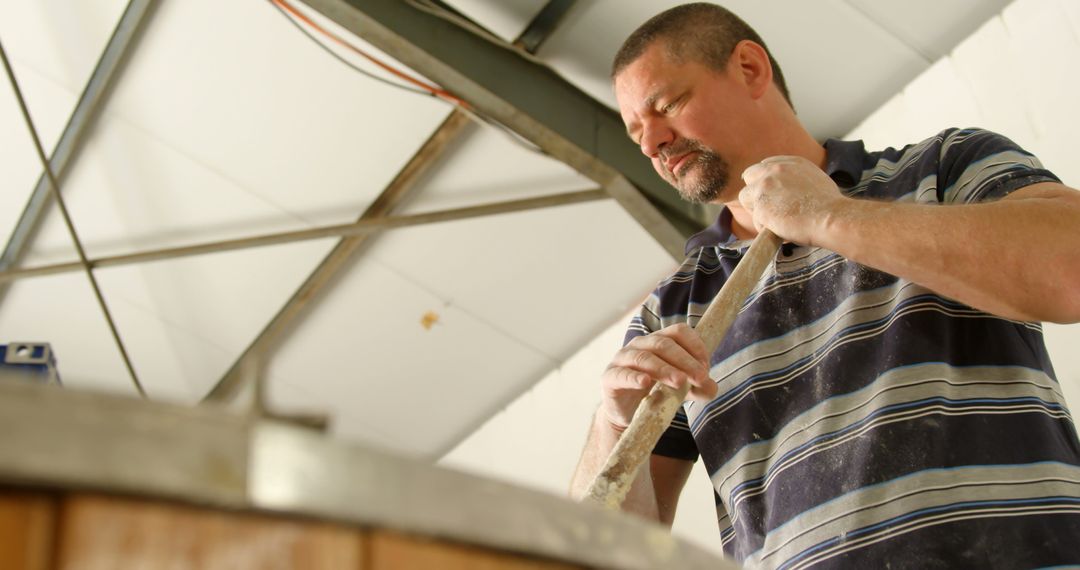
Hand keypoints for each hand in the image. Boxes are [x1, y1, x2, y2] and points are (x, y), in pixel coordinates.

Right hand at [599, 323, 716, 430]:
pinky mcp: (610, 377)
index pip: (678, 331)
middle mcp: (639, 345)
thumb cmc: (656, 394)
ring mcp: (622, 359)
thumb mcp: (682, 391)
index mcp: (658, 341)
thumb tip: (712, 387)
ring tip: (680, 382)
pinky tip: (645, 383)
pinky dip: (634, 377)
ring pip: (644, 357)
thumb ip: (698, 388)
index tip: (706, 367)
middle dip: (684, 361)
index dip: (695, 346)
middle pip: (663, 344)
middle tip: (700, 377)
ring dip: (664, 369)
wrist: (628, 414)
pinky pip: (622, 374)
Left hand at [738, 156, 848, 245]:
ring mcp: (765, 187)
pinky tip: (781, 230)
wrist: (831, 217)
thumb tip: (788, 191)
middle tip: (767, 208)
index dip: (764, 180)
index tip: (769, 193)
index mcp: (790, 162)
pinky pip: (755, 220)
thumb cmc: (829, 206)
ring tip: (774, 221)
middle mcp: (774, 170)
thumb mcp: (815, 179)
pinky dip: (764, 228)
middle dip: (754, 191)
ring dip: (756, 210)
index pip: (765, 165)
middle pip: (749, 176)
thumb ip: (796, 179)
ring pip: (745, 197)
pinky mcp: (760, 206)